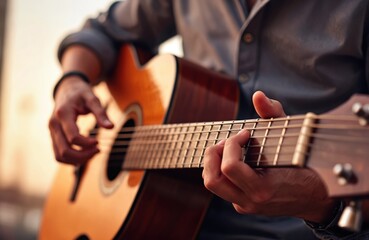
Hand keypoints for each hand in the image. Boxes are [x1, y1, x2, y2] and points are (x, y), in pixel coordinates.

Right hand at [49, 77, 113, 164]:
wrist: (67, 89)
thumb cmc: (81, 93)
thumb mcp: (93, 99)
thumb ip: (101, 113)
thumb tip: (111, 127)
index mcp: (62, 114)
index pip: (73, 137)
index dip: (87, 144)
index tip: (98, 142)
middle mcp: (53, 124)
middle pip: (64, 151)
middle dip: (83, 156)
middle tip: (98, 150)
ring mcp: (51, 131)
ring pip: (59, 156)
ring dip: (77, 160)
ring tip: (93, 152)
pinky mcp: (53, 136)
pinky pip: (59, 154)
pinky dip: (72, 158)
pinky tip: (85, 152)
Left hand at [202, 91, 335, 222]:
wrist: (317, 196)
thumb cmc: (305, 163)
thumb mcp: (292, 136)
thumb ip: (274, 113)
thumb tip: (258, 96)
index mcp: (263, 188)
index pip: (230, 167)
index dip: (232, 144)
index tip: (245, 133)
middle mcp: (251, 201)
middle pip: (212, 180)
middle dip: (213, 154)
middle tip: (225, 141)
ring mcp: (245, 206)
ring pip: (213, 184)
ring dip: (214, 162)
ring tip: (227, 148)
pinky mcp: (243, 205)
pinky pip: (223, 186)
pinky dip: (222, 170)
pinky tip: (236, 158)